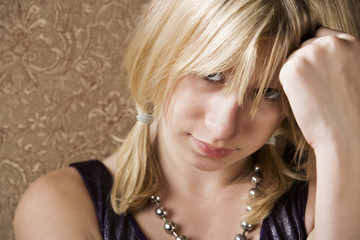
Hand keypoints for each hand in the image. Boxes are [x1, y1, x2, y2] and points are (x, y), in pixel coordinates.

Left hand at [279, 27, 359, 150]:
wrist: (347, 134)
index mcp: (350, 43)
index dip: (316, 55)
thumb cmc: (351, 112)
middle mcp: (331, 43)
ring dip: (296, 74)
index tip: (316, 72)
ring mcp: (311, 53)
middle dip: (305, 64)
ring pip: (292, 58)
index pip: (321, 37)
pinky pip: (282, 71)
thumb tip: (316, 59)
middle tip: (314, 88)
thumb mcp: (354, 74)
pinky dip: (288, 85)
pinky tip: (303, 99)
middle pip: (305, 46)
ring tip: (312, 96)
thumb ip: (339, 59)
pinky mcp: (293, 67)